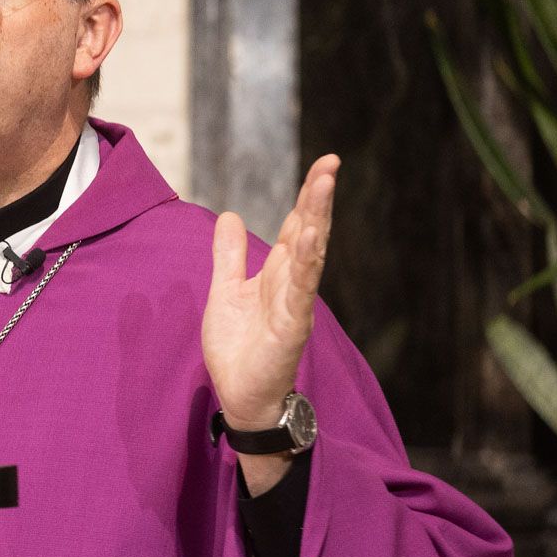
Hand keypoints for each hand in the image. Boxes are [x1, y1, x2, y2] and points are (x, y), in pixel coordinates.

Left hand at [202, 155, 338, 468]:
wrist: (240, 394)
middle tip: (330, 162)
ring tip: (324, 185)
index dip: (308, 197)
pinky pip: (301, 290)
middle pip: (309, 233)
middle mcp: (293, 284)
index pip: (298, 227)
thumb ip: (229, 255)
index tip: (323, 166)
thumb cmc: (239, 347)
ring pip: (311, 255)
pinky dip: (307, 263)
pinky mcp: (292, 326)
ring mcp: (296, 304)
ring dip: (317, 219)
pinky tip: (312, 237)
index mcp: (278, 274)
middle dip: (318, 198)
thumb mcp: (225, 290)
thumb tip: (230, 216)